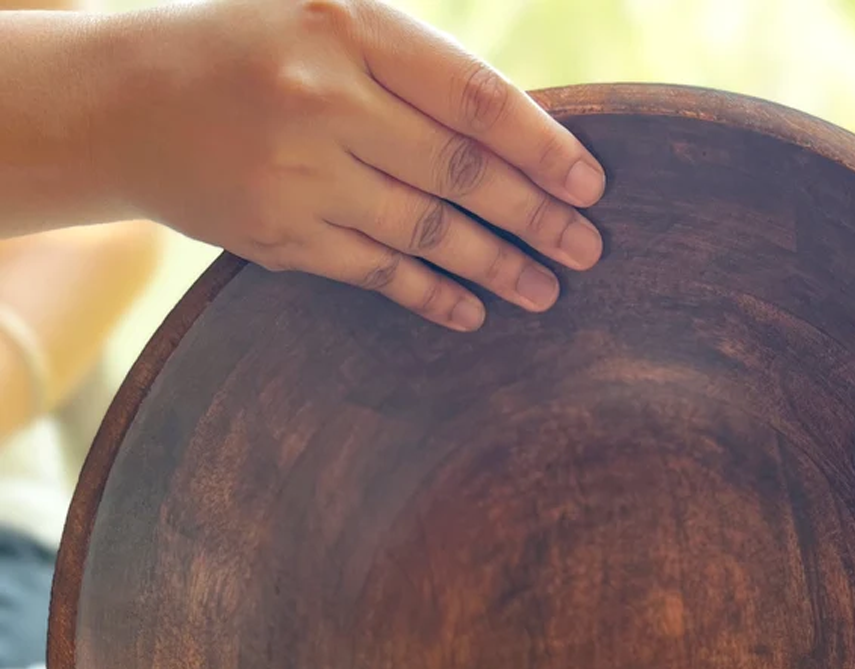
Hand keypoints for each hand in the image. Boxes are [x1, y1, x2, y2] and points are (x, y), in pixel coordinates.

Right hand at [112, 0, 606, 329]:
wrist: (123, 100)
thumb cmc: (248, 47)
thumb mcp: (326, 14)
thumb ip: (414, 64)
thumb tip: (523, 132)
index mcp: (347, 24)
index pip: (473, 98)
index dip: (542, 145)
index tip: (590, 183)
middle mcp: (325, 99)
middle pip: (459, 172)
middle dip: (535, 217)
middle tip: (590, 249)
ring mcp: (299, 174)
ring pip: (424, 231)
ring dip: (496, 266)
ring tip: (548, 290)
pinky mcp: (280, 236)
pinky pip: (376, 273)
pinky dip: (432, 295)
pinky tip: (474, 312)